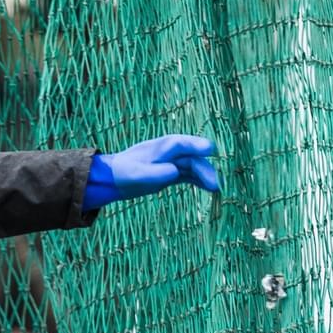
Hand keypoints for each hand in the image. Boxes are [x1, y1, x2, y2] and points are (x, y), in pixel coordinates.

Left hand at [84, 134, 221, 211]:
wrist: (115, 178)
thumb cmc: (124, 173)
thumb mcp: (136, 175)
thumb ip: (155, 173)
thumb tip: (175, 172)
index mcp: (161, 147)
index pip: (181, 144)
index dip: (196, 145)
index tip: (211, 149)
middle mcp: (170, 152)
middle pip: (192, 158)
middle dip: (205, 169)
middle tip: (216, 184)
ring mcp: (173, 162)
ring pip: (194, 167)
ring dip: (205, 176)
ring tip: (217, 188)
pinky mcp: (173, 172)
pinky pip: (190, 175)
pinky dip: (200, 181)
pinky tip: (211, 188)